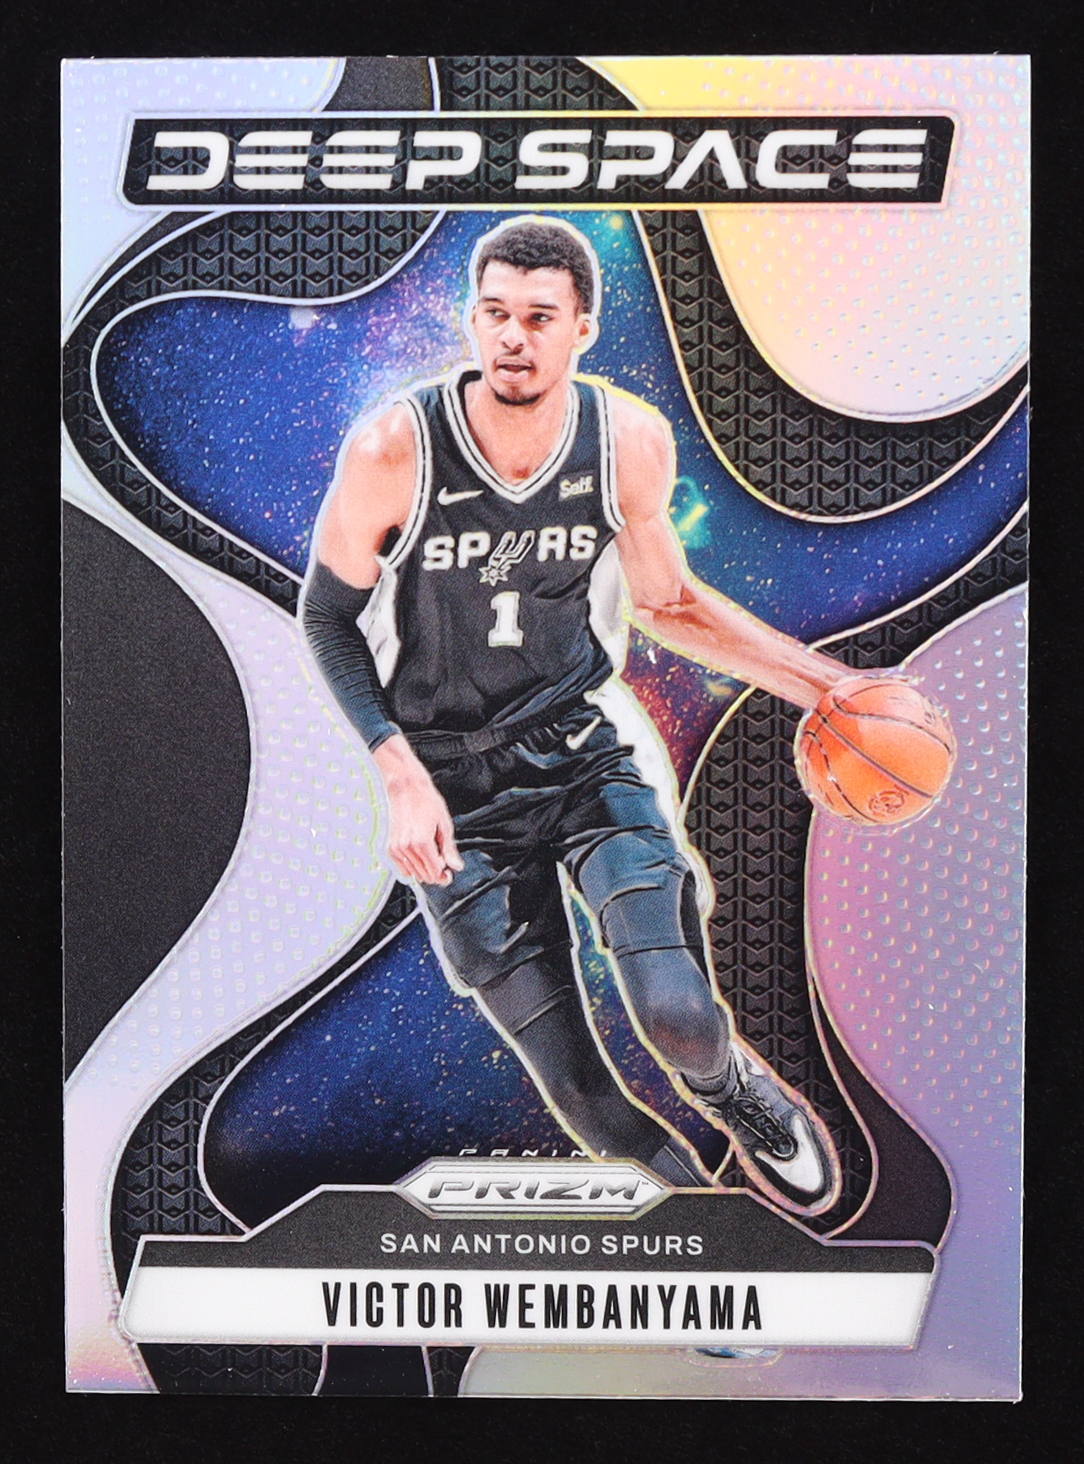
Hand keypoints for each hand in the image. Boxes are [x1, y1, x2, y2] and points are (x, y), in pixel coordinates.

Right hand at [373, 735, 463, 885]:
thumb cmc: (424, 800)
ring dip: (424, 869)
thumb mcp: (444, 824)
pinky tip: (420, 855)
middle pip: (424, 875)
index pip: (434, 873)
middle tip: (442, 862)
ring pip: (413, 874)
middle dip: (436, 872)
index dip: (444, 874)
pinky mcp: (390, 847)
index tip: (449, 871)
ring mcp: (396, 848)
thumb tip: (456, 866)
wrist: (405, 788)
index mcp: (422, 842)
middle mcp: (406, 847)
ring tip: (431, 854)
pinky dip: (412, 866)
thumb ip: (449, 849)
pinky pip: (402, 868)